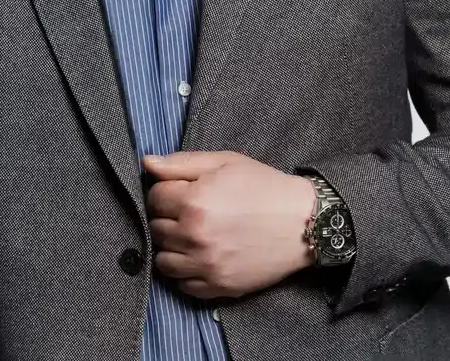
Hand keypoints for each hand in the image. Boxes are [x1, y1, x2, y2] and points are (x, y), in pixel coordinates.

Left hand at [142, 150, 315, 299]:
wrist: (303, 222)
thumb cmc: (264, 187)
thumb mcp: (225, 163)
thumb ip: (182, 163)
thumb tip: (147, 163)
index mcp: (194, 202)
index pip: (154, 198)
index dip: (165, 191)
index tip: (180, 191)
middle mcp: (195, 236)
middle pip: (155, 229)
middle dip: (167, 218)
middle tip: (188, 212)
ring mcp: (205, 265)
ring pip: (163, 261)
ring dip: (171, 247)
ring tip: (192, 235)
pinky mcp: (218, 287)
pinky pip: (182, 285)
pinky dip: (185, 272)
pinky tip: (200, 256)